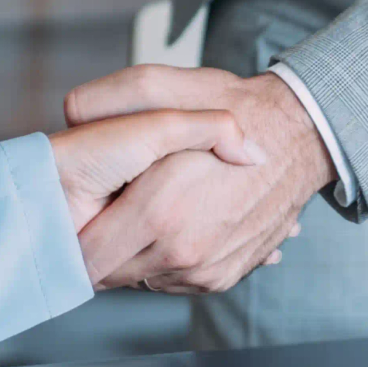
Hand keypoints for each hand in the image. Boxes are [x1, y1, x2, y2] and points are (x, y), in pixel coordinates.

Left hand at [65, 66, 331, 292]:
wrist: (298, 135)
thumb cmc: (231, 105)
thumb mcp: (161, 84)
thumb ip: (105, 99)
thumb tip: (69, 114)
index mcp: (158, 210)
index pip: (87, 258)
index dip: (71, 240)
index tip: (73, 218)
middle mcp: (181, 251)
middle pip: (109, 275)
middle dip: (100, 245)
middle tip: (105, 209)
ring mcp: (204, 270)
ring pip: (140, 279)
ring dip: (132, 253)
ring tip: (141, 210)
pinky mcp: (221, 277)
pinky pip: (173, 282)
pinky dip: (164, 259)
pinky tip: (170, 223)